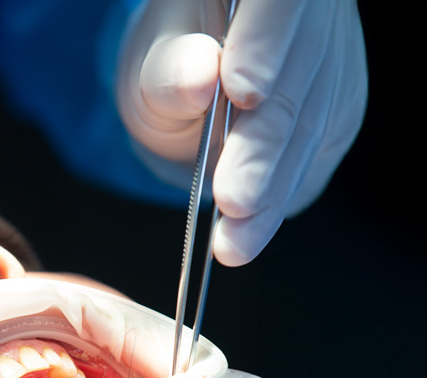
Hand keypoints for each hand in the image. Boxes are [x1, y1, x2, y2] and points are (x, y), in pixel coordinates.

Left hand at [116, 0, 366, 264]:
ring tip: (233, 241)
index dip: (265, 45)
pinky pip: (312, 157)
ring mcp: (332, 63)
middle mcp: (312, 18)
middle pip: (297, 81)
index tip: (242, 92)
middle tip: (233, 199)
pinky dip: (278, 201)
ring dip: (271, 192)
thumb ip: (170, 70)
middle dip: (263, 148)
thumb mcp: (152, 64)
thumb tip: (198, 78)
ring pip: (310, 129)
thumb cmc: (172, 66)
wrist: (196, 82)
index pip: (278, 4)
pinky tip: (250, 233)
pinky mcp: (338, 107)